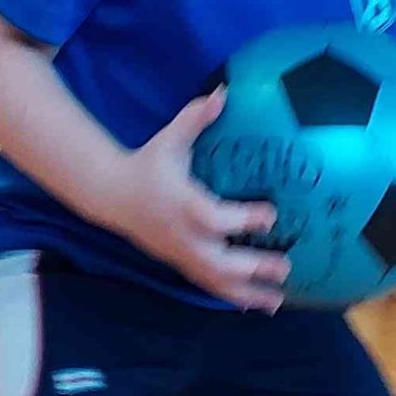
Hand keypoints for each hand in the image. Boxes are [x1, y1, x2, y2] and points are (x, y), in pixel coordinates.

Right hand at [104, 89, 292, 311]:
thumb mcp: (169, 139)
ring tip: (276, 300)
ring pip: (214, 281)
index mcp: (183, 204)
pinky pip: (207, 285)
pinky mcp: (179, 264)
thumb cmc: (147, 163)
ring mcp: (180, 254)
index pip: (214, 217)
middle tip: (285, 265)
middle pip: (218, 260)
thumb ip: (196, 117)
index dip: (243, 218)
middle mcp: (182, 235)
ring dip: (246, 293)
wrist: (110, 195)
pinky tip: (257, 303)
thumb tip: (223, 91)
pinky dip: (232, 297)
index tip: (272, 214)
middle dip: (252, 266)